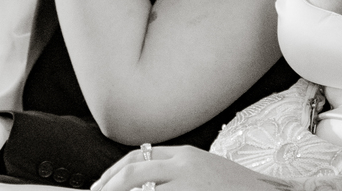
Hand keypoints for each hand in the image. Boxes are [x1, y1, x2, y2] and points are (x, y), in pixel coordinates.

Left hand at [93, 146, 341, 190]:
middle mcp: (184, 164)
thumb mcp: (207, 172)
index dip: (115, 172)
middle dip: (107, 185)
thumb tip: (147, 180)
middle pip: (133, 170)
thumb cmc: (239, 189)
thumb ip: (180, 173)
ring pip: (140, 187)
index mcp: (186, 155)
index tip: (102, 185)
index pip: (139, 157)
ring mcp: (188, 183)